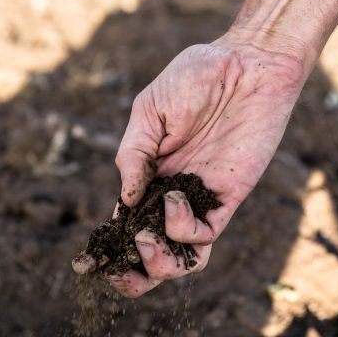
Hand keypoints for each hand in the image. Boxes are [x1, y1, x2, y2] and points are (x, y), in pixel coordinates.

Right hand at [107, 33, 306, 296]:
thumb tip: (122, 201)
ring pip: (182, 255)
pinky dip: (183, 228)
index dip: (108, 248)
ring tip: (145, 242)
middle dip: (135, 273)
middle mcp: (172, 193)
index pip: (126, 222)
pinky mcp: (229, 196)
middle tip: (120, 272)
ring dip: (159, 264)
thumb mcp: (149, 111)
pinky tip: (171, 199)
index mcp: (148, 175)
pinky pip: (206, 232)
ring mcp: (200, 198)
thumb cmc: (196, 77)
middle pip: (153, 250)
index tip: (88, 263)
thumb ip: (133, 155)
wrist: (249, 62)